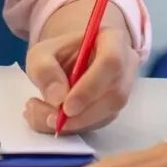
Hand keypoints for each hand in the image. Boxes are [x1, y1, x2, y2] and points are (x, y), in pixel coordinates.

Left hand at [23, 0, 140, 133]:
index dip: (91, 87)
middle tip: (50, 118)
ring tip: (42, 114)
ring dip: (74, 122)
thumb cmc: (57, 54)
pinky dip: (72, 127)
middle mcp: (125, 66)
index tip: (66, 106)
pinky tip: (50, 118)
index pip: (111, 62)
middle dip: (82, 113)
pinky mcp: (113, 110)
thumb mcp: (41, 54)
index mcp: (112, 40)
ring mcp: (122, 89)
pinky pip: (98, 124)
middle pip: (115, 94)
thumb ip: (44, 70)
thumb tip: (57, 98)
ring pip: (107, 114)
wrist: (66, 64)